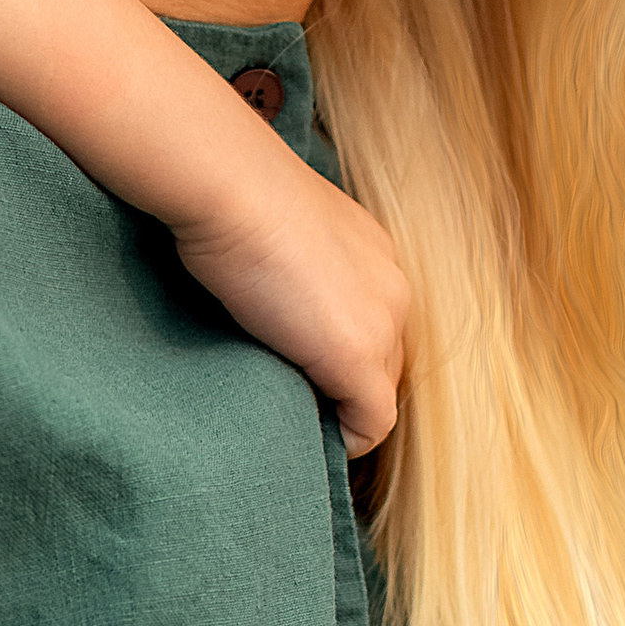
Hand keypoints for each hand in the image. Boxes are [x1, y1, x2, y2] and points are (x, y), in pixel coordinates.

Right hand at [173, 155, 408, 454]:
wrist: (233, 186)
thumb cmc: (234, 194)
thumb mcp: (273, 226)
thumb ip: (288, 260)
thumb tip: (261, 287)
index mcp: (374, 254)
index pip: (374, 320)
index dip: (338, 349)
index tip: (300, 365)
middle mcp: (392, 288)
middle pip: (386, 360)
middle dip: (348, 386)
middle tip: (299, 400)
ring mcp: (380, 325)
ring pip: (380, 392)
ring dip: (345, 411)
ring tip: (300, 420)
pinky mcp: (357, 358)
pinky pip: (372, 423)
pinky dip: (350, 439)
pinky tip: (315, 438)